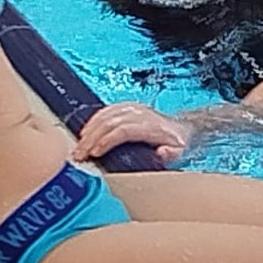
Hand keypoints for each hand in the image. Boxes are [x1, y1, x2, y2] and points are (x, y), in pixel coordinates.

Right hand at [73, 102, 190, 162]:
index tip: (94, 153)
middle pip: (110, 123)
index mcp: (151, 126)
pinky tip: (85, 133)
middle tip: (79, 155)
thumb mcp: (182, 153)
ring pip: (106, 115)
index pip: (123, 130)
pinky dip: (94, 120)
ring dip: (89, 131)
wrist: (184, 129)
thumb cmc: (179, 145)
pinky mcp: (128, 107)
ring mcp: (134, 109)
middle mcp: (141, 114)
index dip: (107, 140)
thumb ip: (172, 154)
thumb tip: (162, 152)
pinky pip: (108, 110)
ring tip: (78, 147)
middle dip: (91, 139)